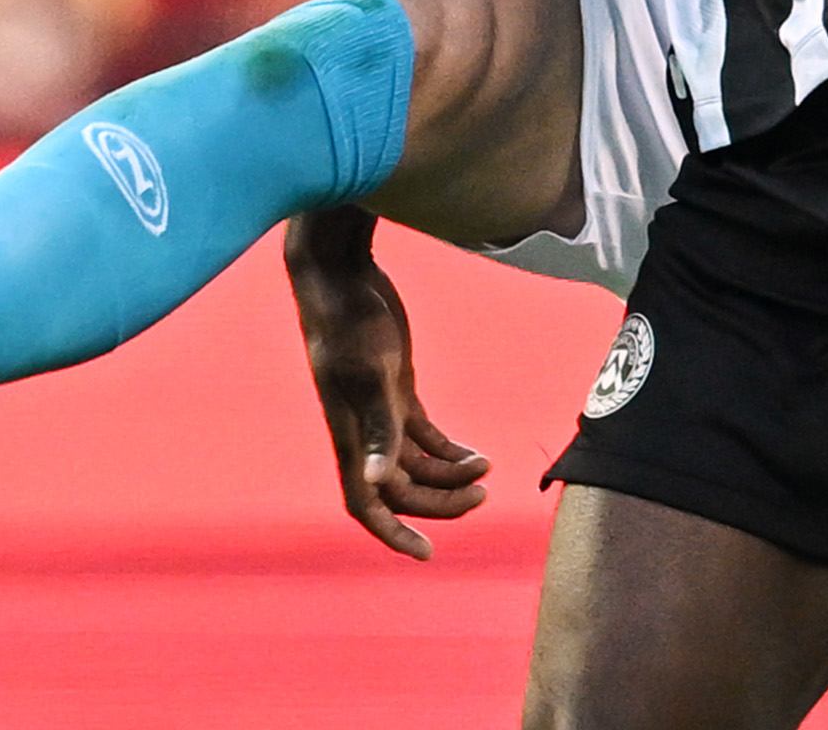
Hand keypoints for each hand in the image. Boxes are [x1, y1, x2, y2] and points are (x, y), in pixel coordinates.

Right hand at [283, 206, 488, 557]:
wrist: (341, 273)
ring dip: (449, 477)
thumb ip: (377, 427)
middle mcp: (362, 431)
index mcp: (349, 435)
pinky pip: (423, 436)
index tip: (426, 554)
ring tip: (487, 472)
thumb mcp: (370, 372)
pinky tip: (476, 455)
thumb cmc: (350, 320)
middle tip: (482, 496)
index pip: (366, 503)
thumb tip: (372, 481)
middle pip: (399, 488)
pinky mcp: (396, 388)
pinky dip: (448, 451)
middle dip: (439, 501)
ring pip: (414, 465)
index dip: (392, 533)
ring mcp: (380, 410)